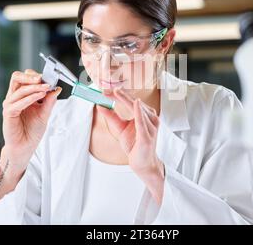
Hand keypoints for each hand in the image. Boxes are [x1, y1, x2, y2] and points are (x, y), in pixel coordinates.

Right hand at [1, 69, 61, 175]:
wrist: (26, 146)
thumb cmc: (32, 131)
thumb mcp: (45, 113)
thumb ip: (50, 101)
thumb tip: (57, 88)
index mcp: (23, 95)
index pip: (25, 78)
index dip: (36, 76)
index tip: (50, 78)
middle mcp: (15, 98)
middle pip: (17, 77)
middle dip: (30, 76)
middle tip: (43, 78)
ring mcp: (10, 104)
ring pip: (19, 89)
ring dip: (34, 87)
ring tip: (46, 87)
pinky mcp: (8, 113)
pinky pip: (18, 102)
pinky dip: (30, 98)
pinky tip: (40, 96)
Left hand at [98, 88, 164, 204]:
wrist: (143, 163)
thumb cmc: (135, 145)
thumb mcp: (121, 128)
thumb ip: (112, 117)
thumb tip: (100, 105)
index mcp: (146, 115)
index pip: (131, 101)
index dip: (119, 94)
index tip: (106, 90)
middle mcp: (151, 118)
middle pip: (134, 102)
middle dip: (121, 95)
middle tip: (108, 89)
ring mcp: (150, 127)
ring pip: (138, 109)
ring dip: (126, 100)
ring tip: (116, 92)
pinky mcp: (147, 136)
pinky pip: (142, 122)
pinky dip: (138, 111)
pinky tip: (135, 103)